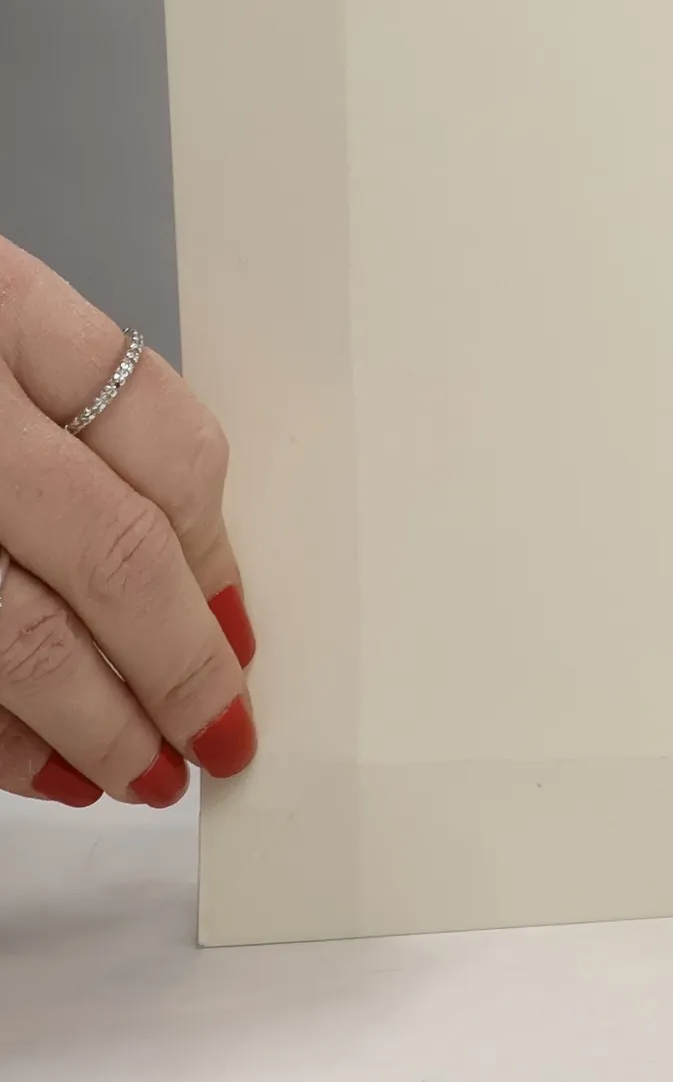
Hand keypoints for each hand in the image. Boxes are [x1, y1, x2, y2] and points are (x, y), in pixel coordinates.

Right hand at [0, 236, 255, 810]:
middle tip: (218, 731)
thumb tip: (189, 580)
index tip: (240, 634)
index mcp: (2, 309)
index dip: (219, 557)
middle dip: (179, 665)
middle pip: (114, 552)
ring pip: (18, 634)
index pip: (169, 445)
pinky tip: (33, 769)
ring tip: (141, 772)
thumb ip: (64, 430)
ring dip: (93, 724)